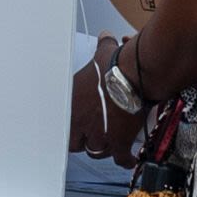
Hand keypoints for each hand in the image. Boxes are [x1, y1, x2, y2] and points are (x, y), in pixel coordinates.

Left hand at [70, 38, 145, 161]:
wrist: (132, 77)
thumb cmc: (115, 65)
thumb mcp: (103, 54)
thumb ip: (102, 46)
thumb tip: (106, 36)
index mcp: (71, 104)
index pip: (64, 124)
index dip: (73, 126)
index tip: (79, 126)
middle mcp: (80, 122)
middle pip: (76, 143)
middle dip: (85, 141)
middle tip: (94, 136)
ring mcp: (98, 134)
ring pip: (97, 151)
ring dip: (104, 149)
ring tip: (111, 146)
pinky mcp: (117, 142)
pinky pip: (119, 158)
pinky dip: (124, 160)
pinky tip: (128, 159)